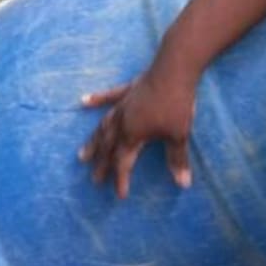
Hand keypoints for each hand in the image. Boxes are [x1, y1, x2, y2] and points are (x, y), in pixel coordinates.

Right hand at [79, 63, 196, 198]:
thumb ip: (177, 160)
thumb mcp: (179, 135)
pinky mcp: (128, 90)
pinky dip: (97, 99)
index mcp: (132, 135)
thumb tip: (183, 184)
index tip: (120, 195)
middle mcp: (123, 121)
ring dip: (94, 141)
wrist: (174, 69)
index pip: (122, 162)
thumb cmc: (177, 104)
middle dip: (102, 165)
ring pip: (104, 126)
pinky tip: (84, 101)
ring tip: (83, 154)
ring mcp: (124, 104)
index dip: (121, 179)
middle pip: (108, 147)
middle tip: (95, 179)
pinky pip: (109, 96)